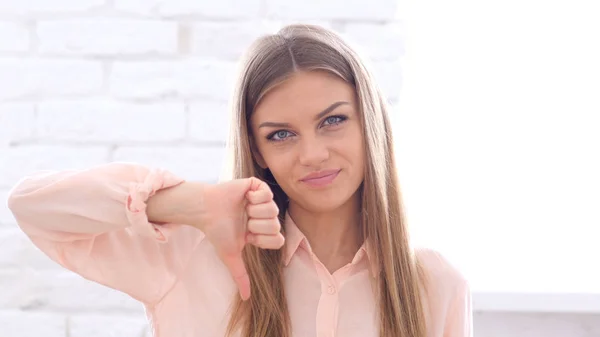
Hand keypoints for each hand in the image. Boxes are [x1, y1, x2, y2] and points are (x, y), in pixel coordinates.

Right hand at [199, 177, 283, 300]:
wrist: (206, 211)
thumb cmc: (217, 231)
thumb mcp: (231, 255)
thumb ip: (240, 275)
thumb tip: (246, 299)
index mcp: (262, 231)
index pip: (278, 239)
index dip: (263, 239)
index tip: (248, 236)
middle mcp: (265, 215)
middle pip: (276, 225)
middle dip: (257, 225)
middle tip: (243, 221)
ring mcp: (262, 200)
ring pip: (273, 209)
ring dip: (254, 211)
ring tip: (243, 209)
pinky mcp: (257, 186)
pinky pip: (267, 193)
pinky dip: (255, 197)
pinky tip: (245, 197)